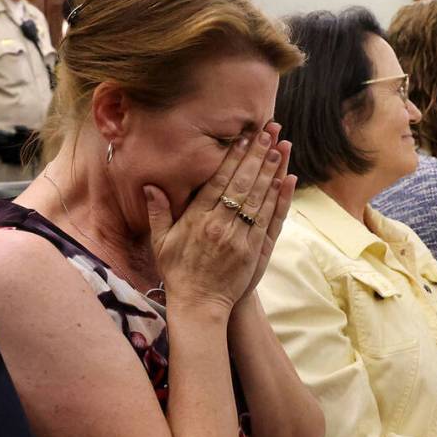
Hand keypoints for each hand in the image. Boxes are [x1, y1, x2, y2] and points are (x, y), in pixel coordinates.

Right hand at [144, 124, 287, 312]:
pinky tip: (286, 180)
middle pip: (241, 183)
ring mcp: (238, 237)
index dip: (232, 157)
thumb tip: (150, 185)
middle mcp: (219, 224)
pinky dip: (278, 199)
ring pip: (257, 197)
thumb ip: (159, 212)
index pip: (218, 180)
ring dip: (270, 170)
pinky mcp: (254, 250)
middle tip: (268, 131)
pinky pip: (268, 219)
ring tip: (280, 147)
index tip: (243, 137)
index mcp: (197, 218)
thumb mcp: (161, 242)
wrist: (199, 305)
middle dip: (256, 155)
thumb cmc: (178, 272)